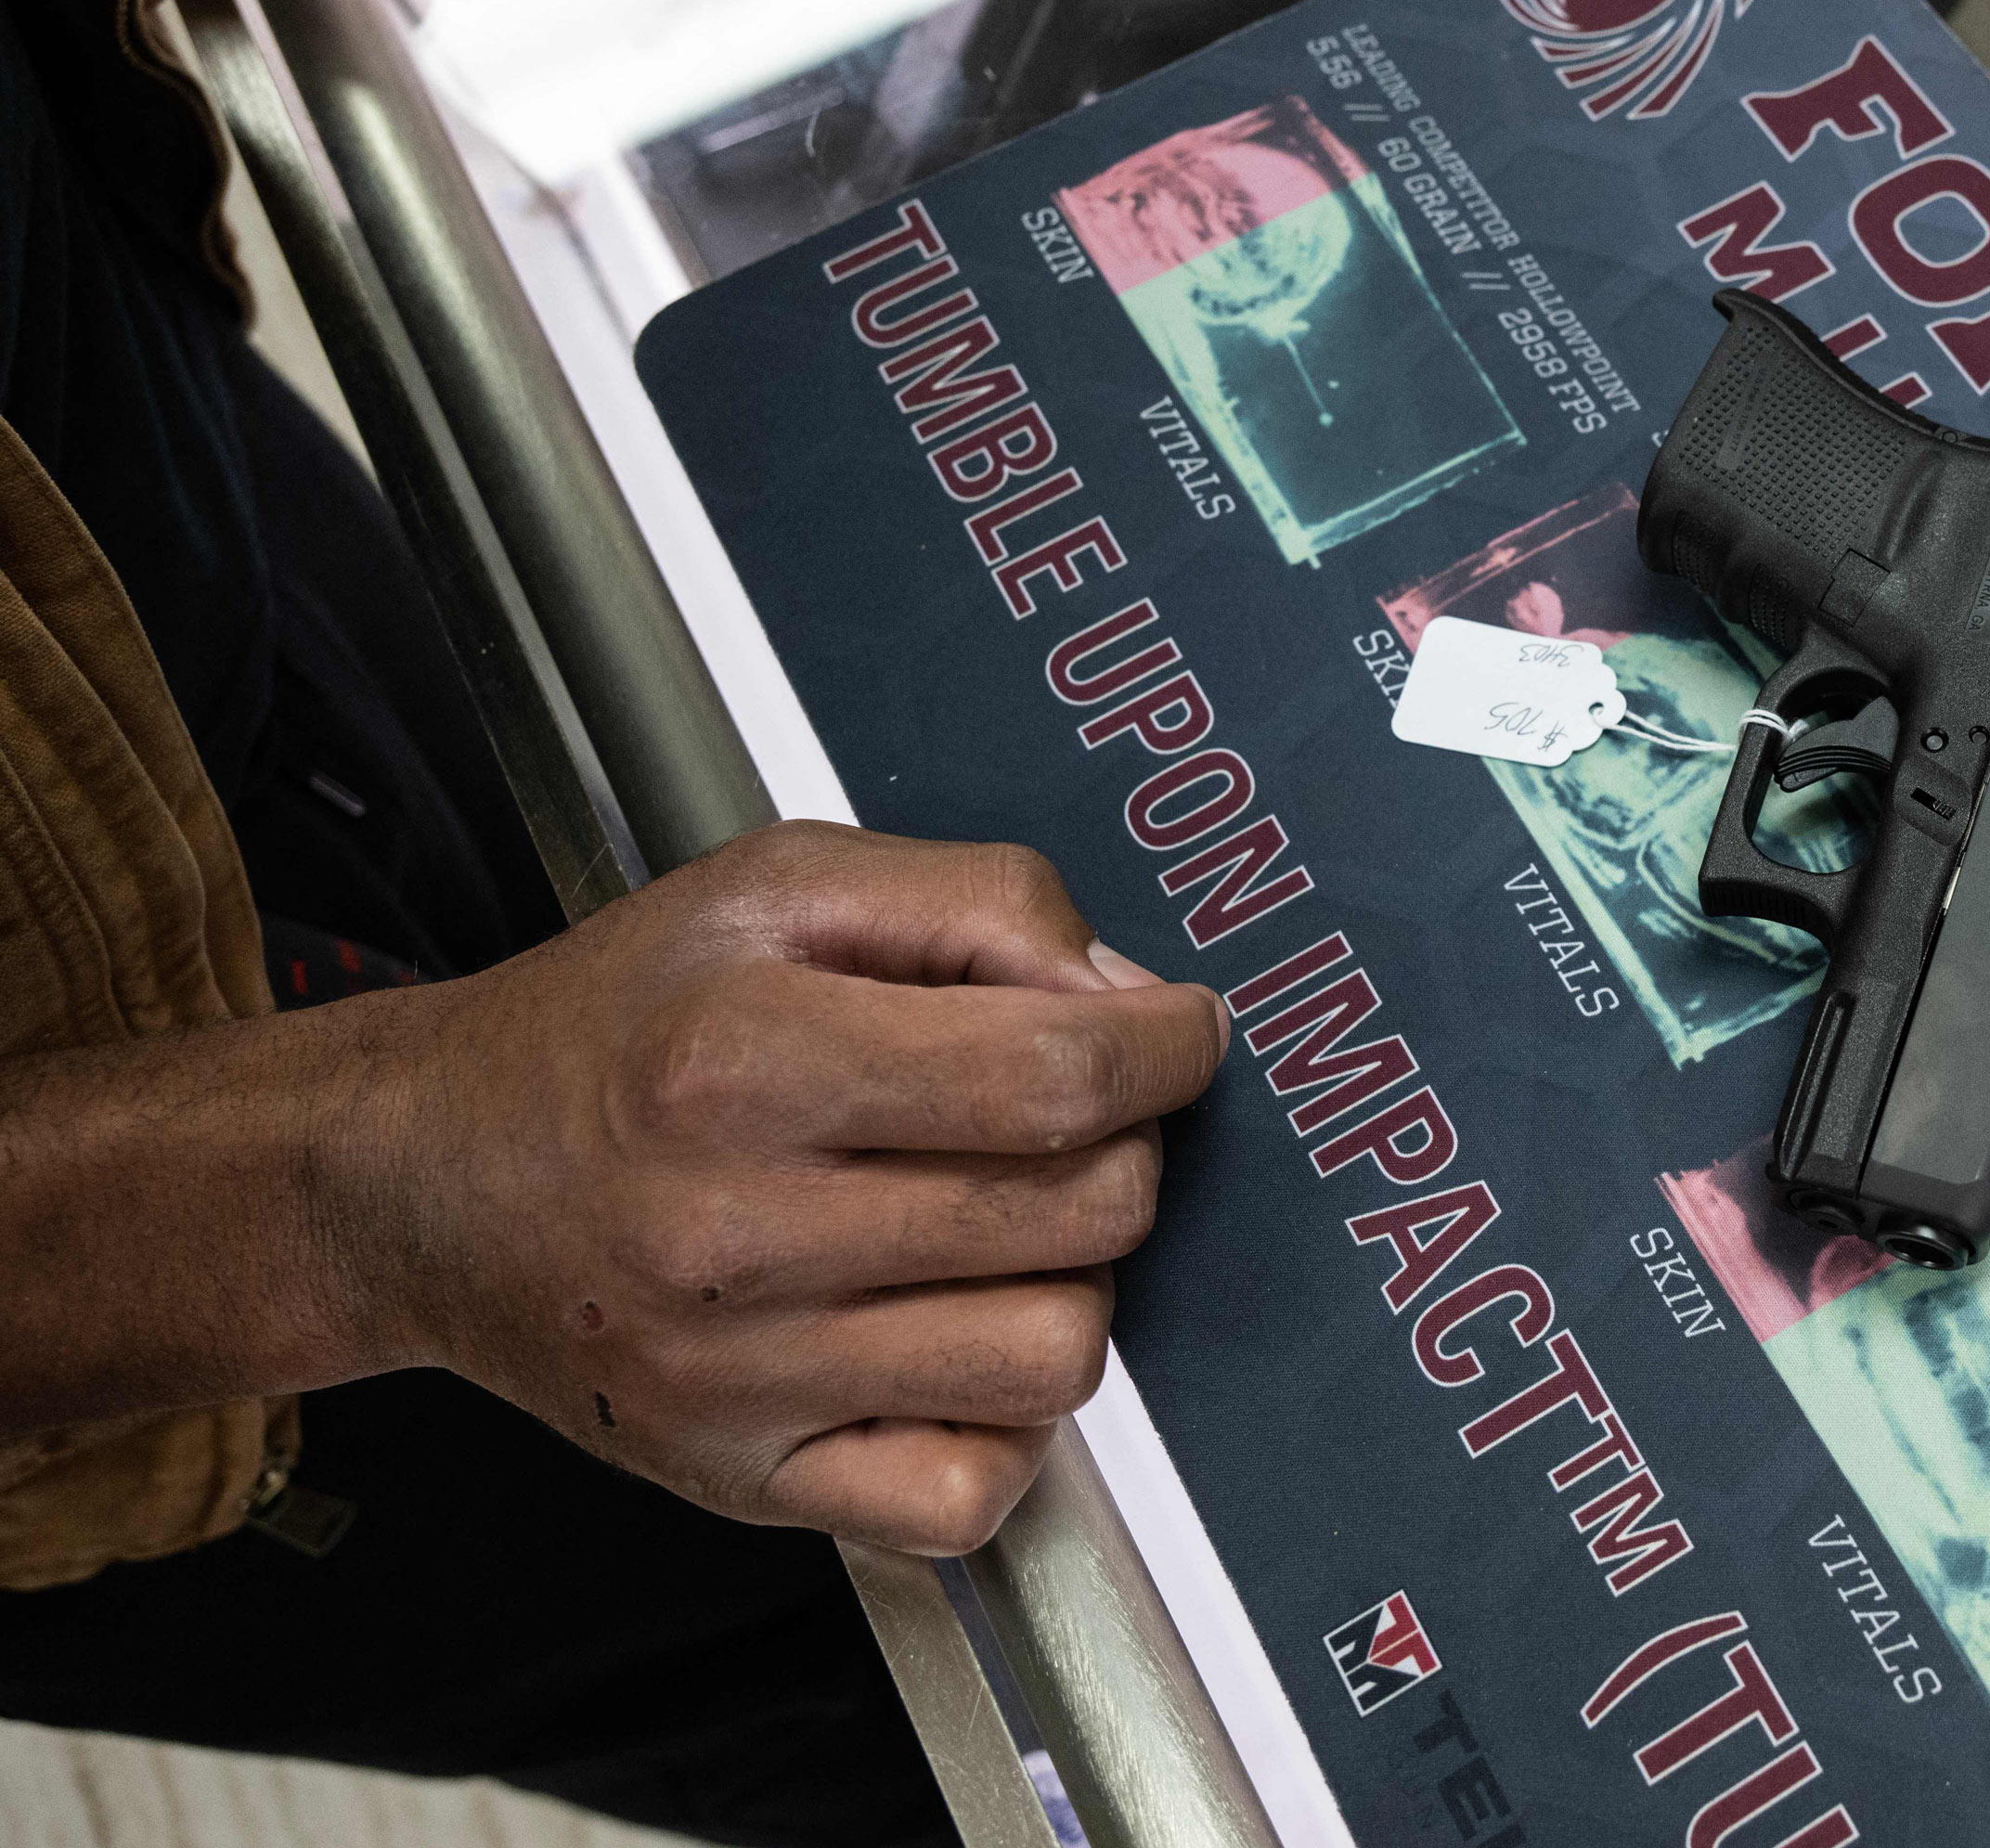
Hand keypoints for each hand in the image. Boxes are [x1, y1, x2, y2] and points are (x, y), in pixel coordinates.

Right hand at [349, 824, 1226, 1552]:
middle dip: (1125, 1147)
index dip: (1165, 1047)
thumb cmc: (616, 1025)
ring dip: (1072, 1279)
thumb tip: (1123, 995)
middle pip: (1082, 1210)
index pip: (1056, 1075)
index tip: (1174, 1032)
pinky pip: (970, 1495)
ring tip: (1001, 1224)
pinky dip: (1002, 1426)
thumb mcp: (780, 884)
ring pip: (1055, 1355)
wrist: (425, 1179)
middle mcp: (734, 1232)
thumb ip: (976, 902)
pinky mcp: (746, 1480)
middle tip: (1069, 1117)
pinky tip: (954, 1340)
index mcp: (743, 1059)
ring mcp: (740, 1377)